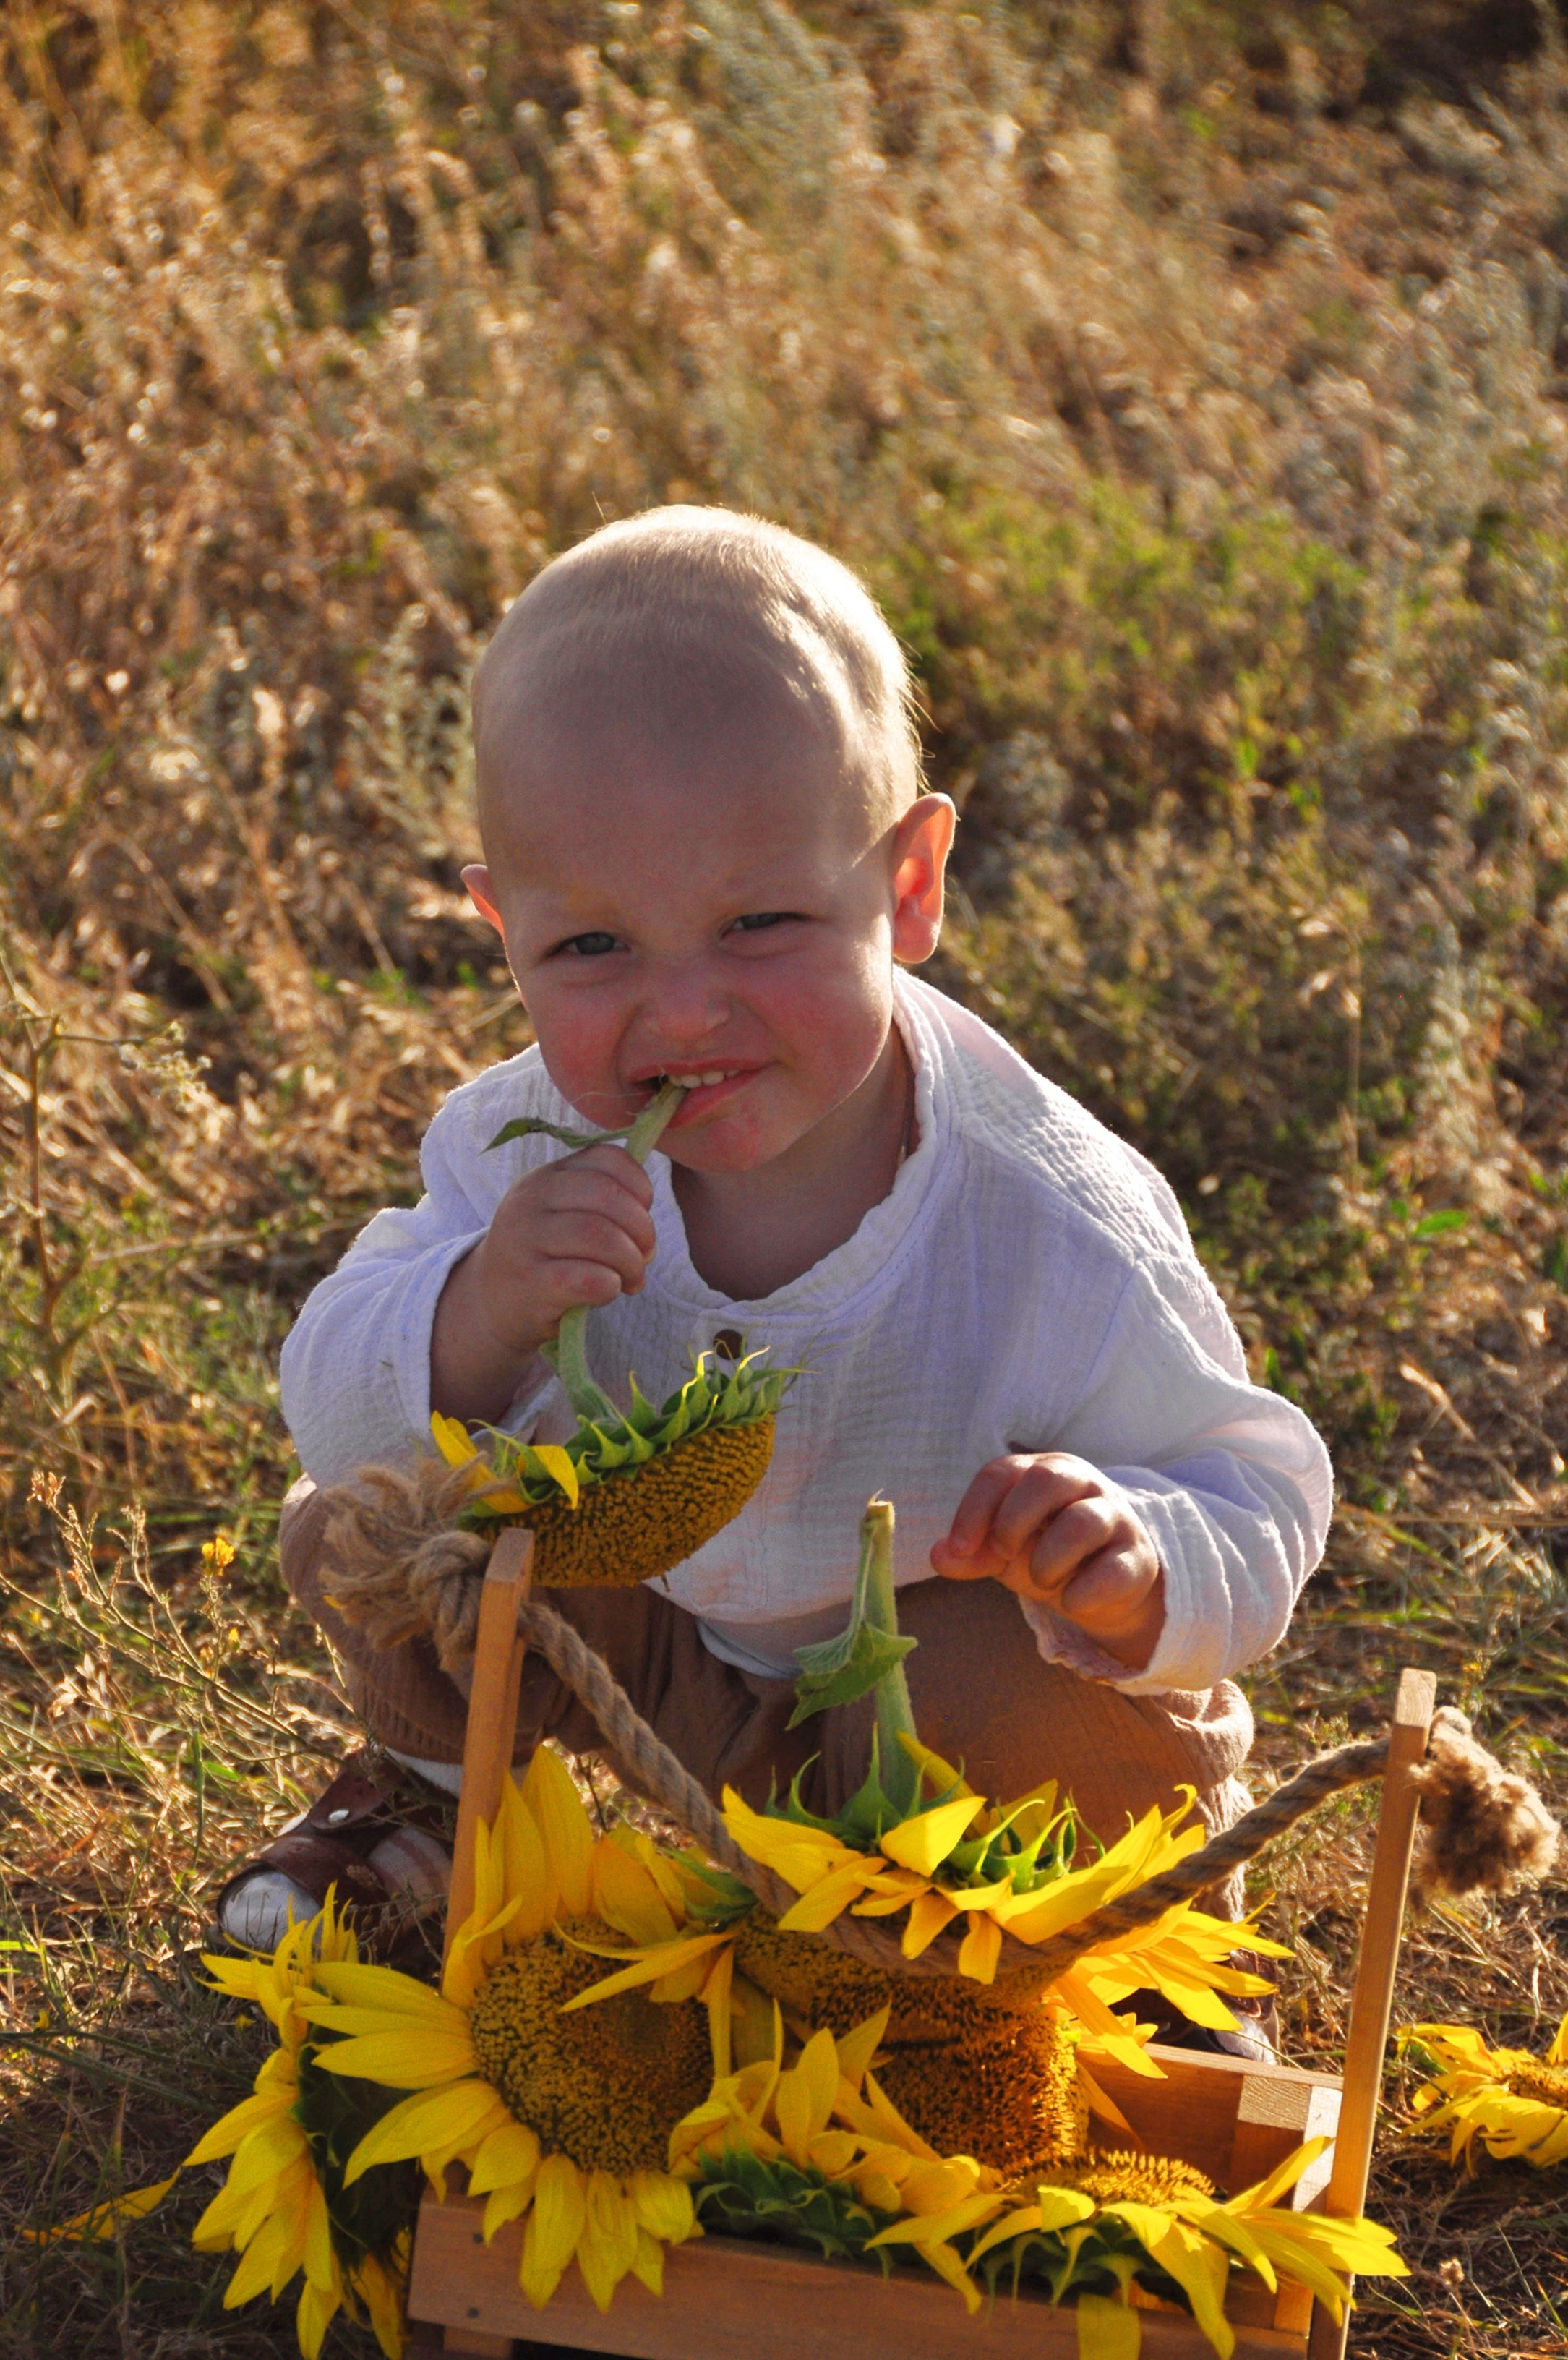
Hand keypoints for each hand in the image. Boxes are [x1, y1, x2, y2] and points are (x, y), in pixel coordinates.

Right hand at [431, 1144, 654, 1423]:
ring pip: (600, 1235)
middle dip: (642, 1229)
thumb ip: (603, 1209)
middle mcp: (530, 1201)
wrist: (491, 1305)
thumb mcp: (563, 1218)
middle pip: (608, 1196)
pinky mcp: (531, 1284)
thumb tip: (648, 1238)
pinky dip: (611, 1285)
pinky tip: (608, 1291)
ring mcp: (525, 1241)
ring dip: (631, 1261)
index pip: (606, 1158)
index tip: (642, 1214)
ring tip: (631, 1279)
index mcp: (545, 1177)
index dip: (639, 1186)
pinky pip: (588, 1278)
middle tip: (644, 1256)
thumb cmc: (543, 1259)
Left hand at [931, 1452, 1165, 1670]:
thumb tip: (938, 1556)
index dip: (974, 1509)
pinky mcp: (1137, 1558)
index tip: (957, 1548)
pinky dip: (1083, 1592)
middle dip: (1013, 1521)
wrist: (1104, 1589)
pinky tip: (1071, 1600)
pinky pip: (1112, 1570)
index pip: (1002, 1472)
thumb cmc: (1047, 1554)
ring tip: (1041, 1580)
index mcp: (1043, 1472)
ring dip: (1048, 1560)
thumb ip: (971, 1554)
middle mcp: (1083, 1484)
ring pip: (1083, 1522)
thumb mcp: (1003, 1553)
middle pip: (1047, 1479)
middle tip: (1001, 1555)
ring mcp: (1116, 1518)